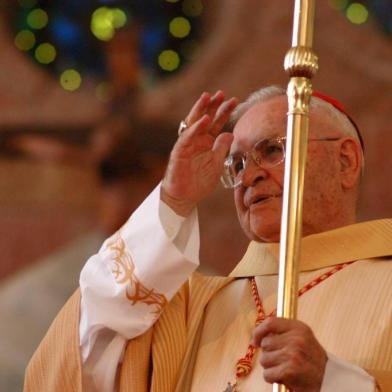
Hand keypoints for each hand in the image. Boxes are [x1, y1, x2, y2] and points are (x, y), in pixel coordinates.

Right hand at [161, 91, 237, 215]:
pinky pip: (187, 137)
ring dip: (200, 110)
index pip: (216, 123)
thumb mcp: (216, 164)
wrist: (184, 197)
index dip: (224, 112)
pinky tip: (204, 120)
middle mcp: (197, 140)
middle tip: (221, 94)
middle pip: (205, 118)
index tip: (235, 101)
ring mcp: (187, 144)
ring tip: (208, 97)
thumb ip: (222, 149)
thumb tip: (230, 133)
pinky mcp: (179, 151)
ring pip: (193, 123)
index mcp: (207, 142)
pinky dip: (195, 128)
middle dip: (212, 106)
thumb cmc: (200, 182)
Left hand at [253, 317, 327, 391]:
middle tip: (281, 359)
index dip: (259, 331)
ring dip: (270, 366)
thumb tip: (259, 333)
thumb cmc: (311, 358)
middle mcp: (296, 339)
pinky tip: (283, 377)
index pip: (270, 323)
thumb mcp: (302, 336)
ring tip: (284, 368)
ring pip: (264, 359)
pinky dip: (272, 378)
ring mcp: (292, 355)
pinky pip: (267, 374)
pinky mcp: (289, 371)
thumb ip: (283, 331)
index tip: (256, 340)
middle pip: (265, 343)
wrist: (328, 380)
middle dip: (269, 353)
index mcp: (298, 328)